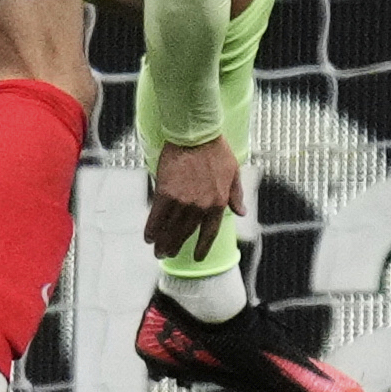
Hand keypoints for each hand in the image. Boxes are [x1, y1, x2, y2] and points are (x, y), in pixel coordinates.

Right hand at [145, 135, 242, 264]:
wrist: (195, 134)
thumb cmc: (216, 150)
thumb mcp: (234, 172)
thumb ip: (236, 195)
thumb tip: (242, 212)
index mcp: (218, 203)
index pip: (209, 233)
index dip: (202, 247)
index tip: (197, 257)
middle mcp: (200, 207)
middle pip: (186, 233)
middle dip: (176, 246)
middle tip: (167, 254)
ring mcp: (182, 201)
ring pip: (171, 228)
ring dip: (163, 242)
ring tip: (158, 251)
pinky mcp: (166, 192)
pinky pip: (157, 215)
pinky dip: (152, 227)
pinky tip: (148, 236)